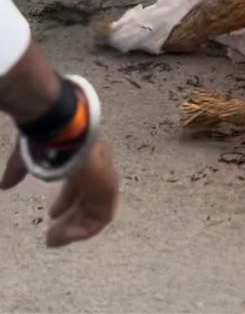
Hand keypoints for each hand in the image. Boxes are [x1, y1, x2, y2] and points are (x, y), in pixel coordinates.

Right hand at [1, 138, 118, 247]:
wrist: (63, 130)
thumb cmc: (48, 138)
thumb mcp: (29, 158)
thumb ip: (18, 172)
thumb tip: (4, 184)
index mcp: (82, 156)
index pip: (80, 183)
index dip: (67, 201)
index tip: (53, 215)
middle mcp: (98, 166)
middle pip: (89, 200)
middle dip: (71, 220)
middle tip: (52, 236)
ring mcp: (105, 177)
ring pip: (97, 212)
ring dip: (75, 229)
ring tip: (53, 239)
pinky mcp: (109, 188)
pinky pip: (101, 218)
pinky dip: (83, 231)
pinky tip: (63, 236)